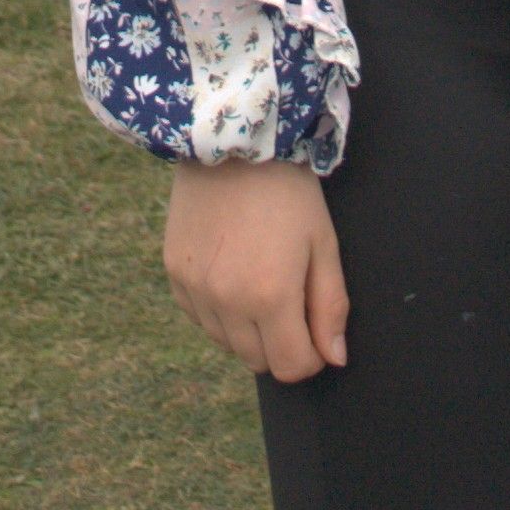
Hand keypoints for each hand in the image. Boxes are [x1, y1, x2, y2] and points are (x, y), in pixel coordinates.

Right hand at [163, 158, 348, 382]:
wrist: (231, 141)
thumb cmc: (287, 190)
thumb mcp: (323, 242)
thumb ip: (331, 306)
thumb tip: (334, 358)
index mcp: (271, 296)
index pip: (291, 368)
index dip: (310, 356)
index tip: (315, 329)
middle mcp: (227, 301)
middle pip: (258, 361)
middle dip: (280, 342)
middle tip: (289, 297)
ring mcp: (196, 289)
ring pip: (227, 343)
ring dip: (247, 329)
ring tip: (259, 279)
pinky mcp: (175, 274)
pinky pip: (200, 318)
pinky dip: (218, 310)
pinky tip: (231, 271)